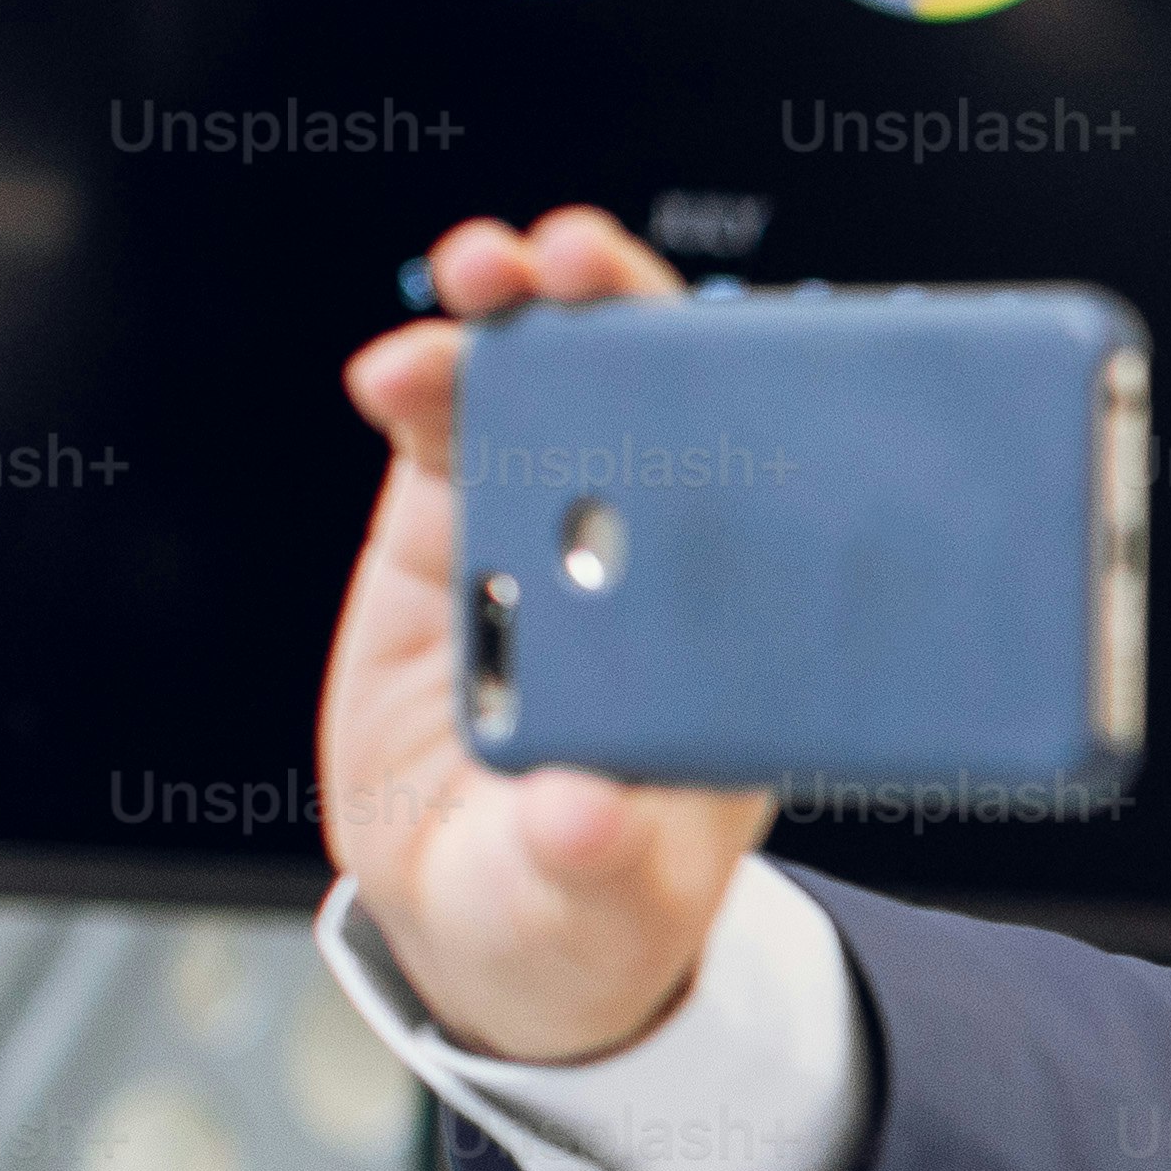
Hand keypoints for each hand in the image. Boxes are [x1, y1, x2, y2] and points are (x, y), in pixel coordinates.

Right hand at [324, 207, 771, 1063]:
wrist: (484, 912)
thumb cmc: (586, 903)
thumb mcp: (602, 903)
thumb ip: (596, 862)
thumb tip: (581, 816)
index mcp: (745, 633)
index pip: (775, 481)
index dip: (757, 392)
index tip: (735, 337)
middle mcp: (662, 560)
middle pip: (661, 396)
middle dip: (624, 304)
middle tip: (576, 259)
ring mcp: (556, 527)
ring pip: (547, 386)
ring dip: (517, 313)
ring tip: (482, 276)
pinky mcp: (455, 523)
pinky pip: (444, 426)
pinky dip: (424, 379)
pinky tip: (396, 369)